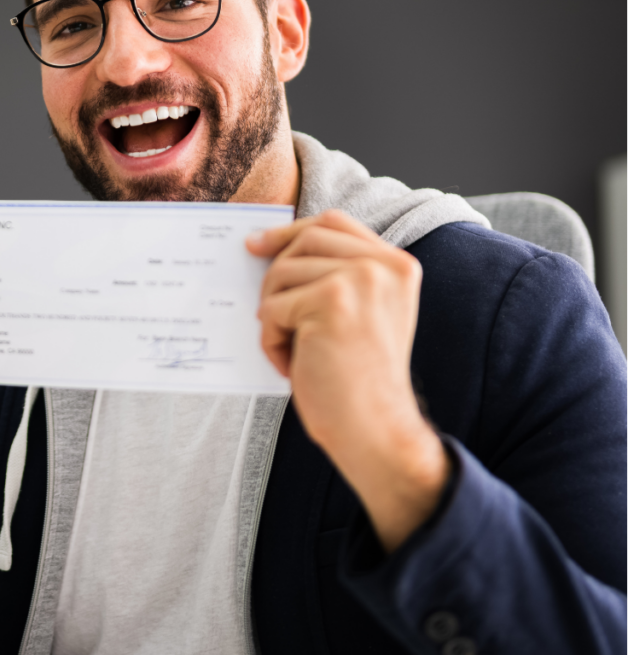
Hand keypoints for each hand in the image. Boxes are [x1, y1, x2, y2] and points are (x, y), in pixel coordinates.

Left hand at [247, 210, 448, 551]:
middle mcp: (384, 266)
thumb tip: (265, 246)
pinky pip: (273, 308)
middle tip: (274, 317)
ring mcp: (360, 280)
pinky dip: (272, 340)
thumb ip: (334, 275)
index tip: (258, 244)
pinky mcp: (331, 301)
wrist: (376, 431)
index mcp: (396, 265)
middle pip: (304, 240)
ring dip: (275, 314)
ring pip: (282, 272)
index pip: (333, 223)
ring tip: (294, 349)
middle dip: (276, 276)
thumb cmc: (357, 380)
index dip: (291, 231)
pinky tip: (293, 365)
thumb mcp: (360, 313)